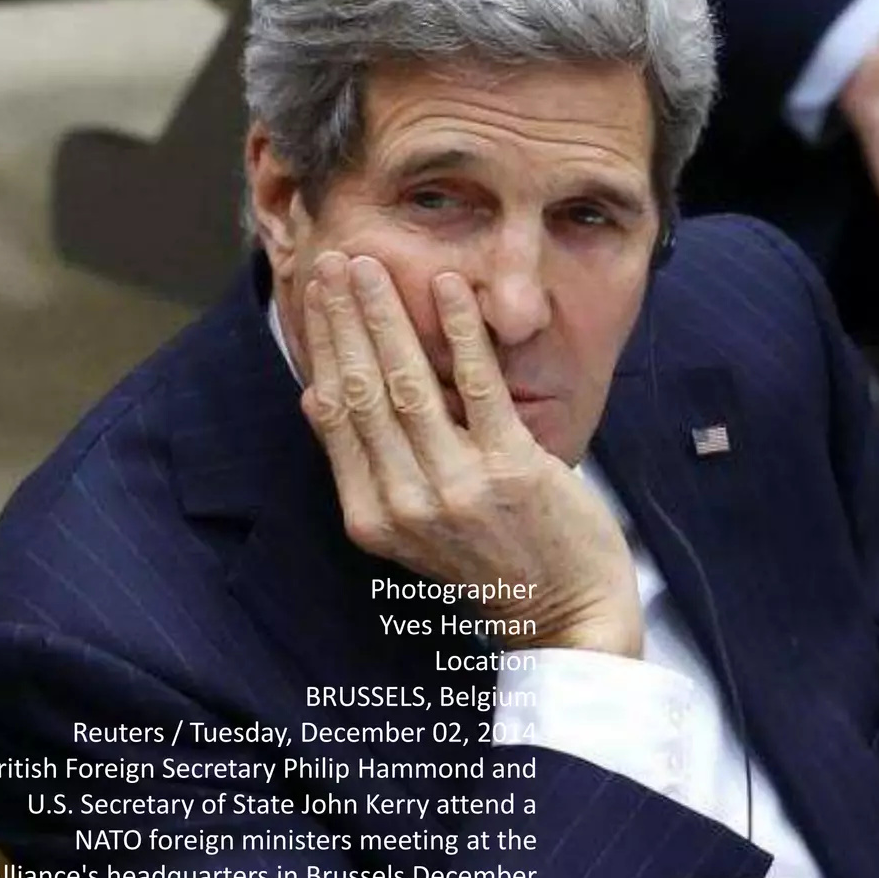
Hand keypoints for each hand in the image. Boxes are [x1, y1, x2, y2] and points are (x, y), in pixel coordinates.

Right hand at [299, 253, 641, 655]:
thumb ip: (367, 466)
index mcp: (370, 517)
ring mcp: (457, 487)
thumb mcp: (407, 526)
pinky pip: (479, 387)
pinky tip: (447, 289)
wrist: (562, 615)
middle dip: (344, 319)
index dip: (322, 347)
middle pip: (362, 391)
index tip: (316, 297)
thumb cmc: (486, 561)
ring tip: (372, 266)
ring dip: (385, 316)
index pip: (334, 415)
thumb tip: (317, 397)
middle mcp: (404, 504)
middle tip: (334, 262)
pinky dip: (461, 332)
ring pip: (407, 385)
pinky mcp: (512, 469)